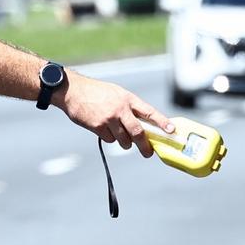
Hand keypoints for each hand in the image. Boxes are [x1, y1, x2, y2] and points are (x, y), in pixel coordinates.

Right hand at [56, 72, 172, 156]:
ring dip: (125, 143)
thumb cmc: (96, 92)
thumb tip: (142, 125)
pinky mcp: (98, 127)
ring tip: (121, 138)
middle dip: (144, 145)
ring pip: (124, 139)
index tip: (171, 131)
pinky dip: (110, 138)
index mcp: (128, 99)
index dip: (162, 122)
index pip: (149, 112)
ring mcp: (109, 118)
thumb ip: (129, 107)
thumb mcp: (116, 94)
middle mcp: (120, 108)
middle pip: (138, 132)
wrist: (73, 91)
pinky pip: (110, 139)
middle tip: (148, 153)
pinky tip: (104, 129)